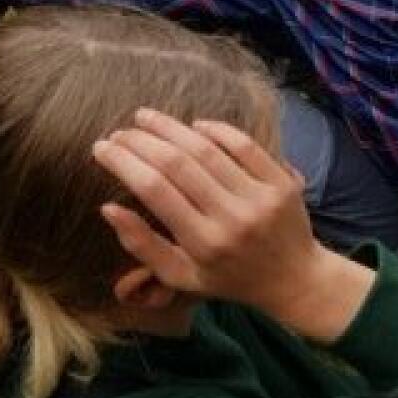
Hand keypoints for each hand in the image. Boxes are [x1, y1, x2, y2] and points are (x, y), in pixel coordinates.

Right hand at [94, 109, 372, 341]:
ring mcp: (261, 198)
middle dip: (141, 141)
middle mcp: (233, 218)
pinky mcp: (283, 185)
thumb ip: (143, 246)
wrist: (296, 280)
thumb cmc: (231, 279)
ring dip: (171, 128)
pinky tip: (193, 125)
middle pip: (177, 164)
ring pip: (207, 150)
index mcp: (204, 242)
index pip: (154, 190)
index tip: (102, 147)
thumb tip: (108, 208)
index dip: (123, 162)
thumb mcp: (182, 276)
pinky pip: (245, 146)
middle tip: (120, 132)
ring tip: (145, 118)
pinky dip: (217, 130)